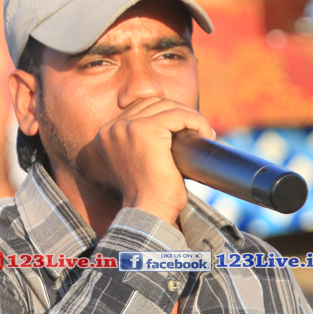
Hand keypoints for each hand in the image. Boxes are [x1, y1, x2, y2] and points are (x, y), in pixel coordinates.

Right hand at [97, 98, 215, 225]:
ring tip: (203, 133)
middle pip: (153, 103)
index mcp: (107, 133)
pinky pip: (178, 115)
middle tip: (198, 130)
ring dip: (190, 116)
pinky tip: (205, 135)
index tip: (185, 130)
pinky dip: (196, 121)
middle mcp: (112, 127)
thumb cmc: (149, 193)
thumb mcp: (139, 160)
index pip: (141, 109)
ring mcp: (126, 127)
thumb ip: (144, 139)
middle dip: (179, 113)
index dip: (167, 116)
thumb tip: (174, 122)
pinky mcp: (145, 130)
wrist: (149, 210)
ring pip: (167, 106)